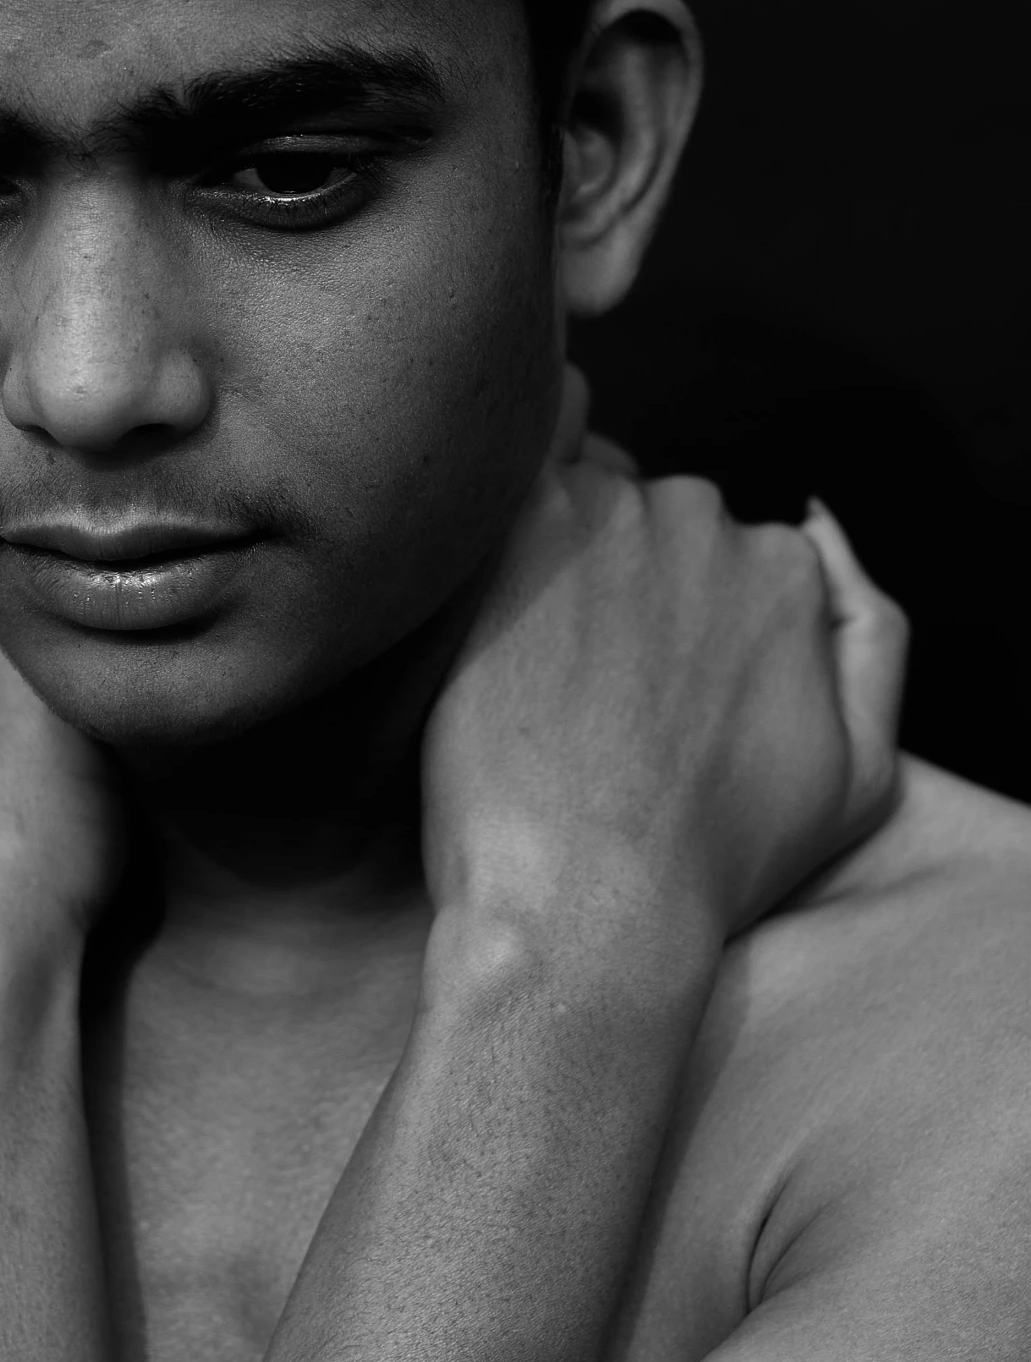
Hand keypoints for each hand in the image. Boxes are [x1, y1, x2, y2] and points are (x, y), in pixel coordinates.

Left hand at [422, 438, 907, 943]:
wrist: (587, 899)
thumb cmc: (716, 857)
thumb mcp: (862, 772)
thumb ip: (872, 635)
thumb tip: (818, 523)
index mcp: (787, 573)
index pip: (721, 549)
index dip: (670, 613)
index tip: (633, 680)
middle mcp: (710, 524)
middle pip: (651, 515)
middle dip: (620, 576)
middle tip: (577, 678)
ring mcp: (617, 516)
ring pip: (578, 498)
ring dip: (554, 553)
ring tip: (527, 659)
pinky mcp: (528, 524)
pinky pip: (517, 462)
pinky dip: (500, 494)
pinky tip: (488, 573)